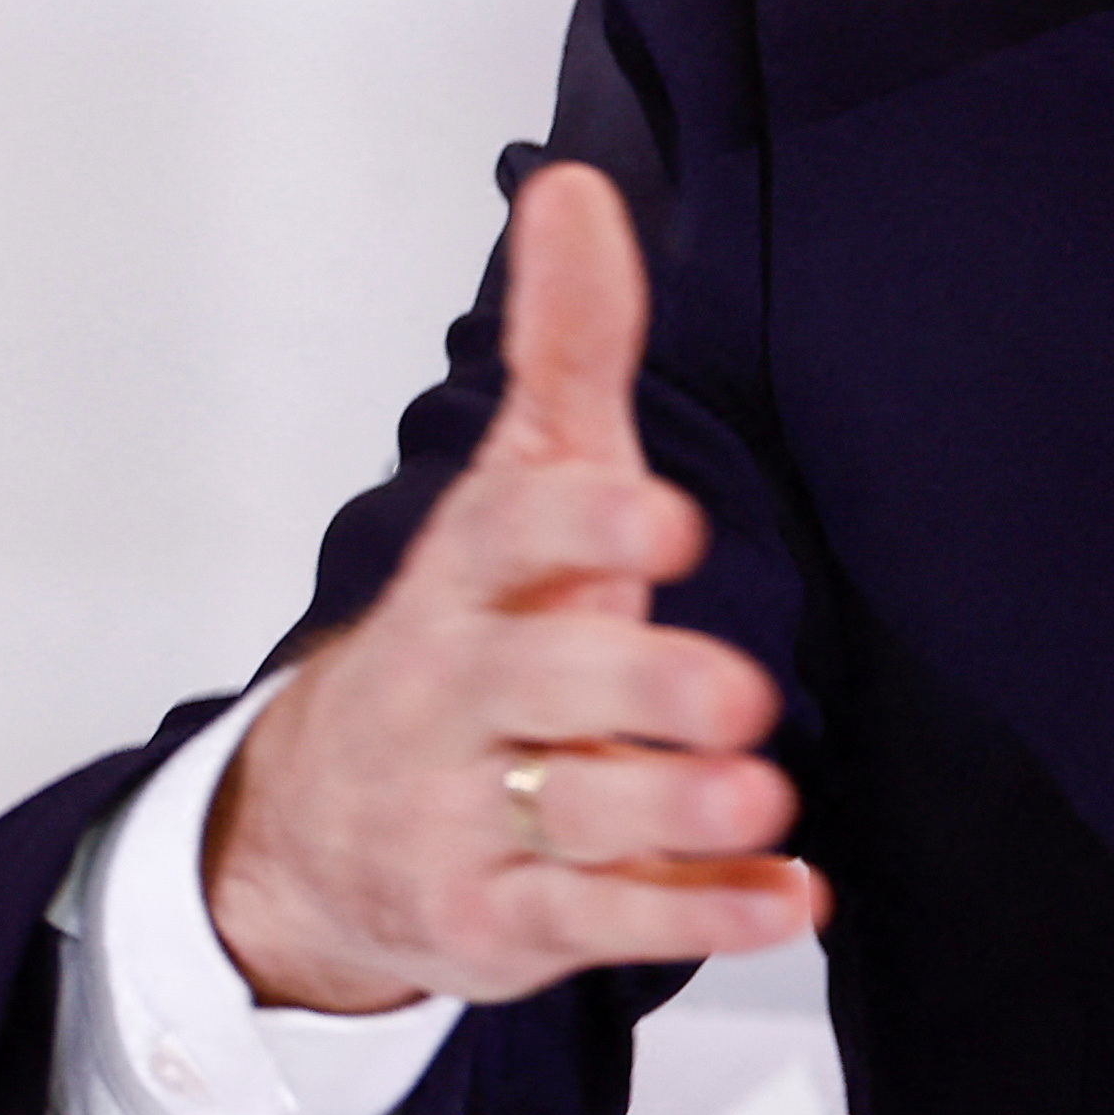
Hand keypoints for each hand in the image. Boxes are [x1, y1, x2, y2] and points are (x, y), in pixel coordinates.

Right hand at [204, 160, 825, 1011]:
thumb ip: (565, 352)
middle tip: (736, 691)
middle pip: (532, 687)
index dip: (580, 522)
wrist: (325, 826)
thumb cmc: (471, 637)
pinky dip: (696, 916)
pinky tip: (787, 897)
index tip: (665, 514)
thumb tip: (576, 188)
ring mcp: (468, 819)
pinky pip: (599, 926)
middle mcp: (452, 699)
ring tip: (765, 796)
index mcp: (460, 582)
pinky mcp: (499, 925)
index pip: (503, 536)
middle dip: (633, 685)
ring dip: (672, 809)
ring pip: (569, 820)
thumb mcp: (517, 493)